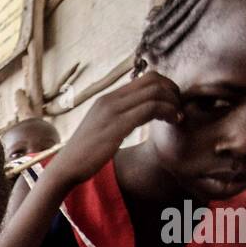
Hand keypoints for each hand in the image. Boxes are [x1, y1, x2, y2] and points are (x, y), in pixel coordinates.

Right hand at [46, 72, 182, 188]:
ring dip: (173, 102)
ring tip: (178, 117)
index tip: (172, 104)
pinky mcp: (117, 125)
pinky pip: (150, 108)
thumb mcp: (102, 129)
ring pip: (155, 92)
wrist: (66, 168)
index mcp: (107, 99)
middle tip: (179, 109)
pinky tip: (173, 122)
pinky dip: (168, 112)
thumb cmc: (85, 154)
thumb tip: (135, 117)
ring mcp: (113, 111)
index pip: (146, 78)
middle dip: (173, 92)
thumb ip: (117, 118)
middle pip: (153, 80)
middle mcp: (110, 99)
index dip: (166, 87)